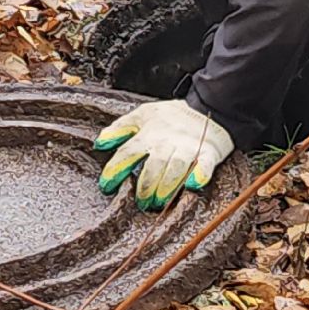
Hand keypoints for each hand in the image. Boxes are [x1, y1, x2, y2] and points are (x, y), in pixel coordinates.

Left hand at [94, 99, 233, 209]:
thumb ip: (120, 128)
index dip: (115, 170)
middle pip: (153, 165)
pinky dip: (200, 174)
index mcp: (149, 134)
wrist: (208, 107)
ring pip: (176, 168)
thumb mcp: (143, 115)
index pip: (127, 153)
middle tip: (141, 202)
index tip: (107, 186)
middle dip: (146, 186)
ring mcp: (188, 148)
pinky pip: (205, 165)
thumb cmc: (172, 116)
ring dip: (167, 186)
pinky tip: (193, 185)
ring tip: (160, 202)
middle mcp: (167, 142)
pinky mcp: (208, 153)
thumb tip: (100, 143)